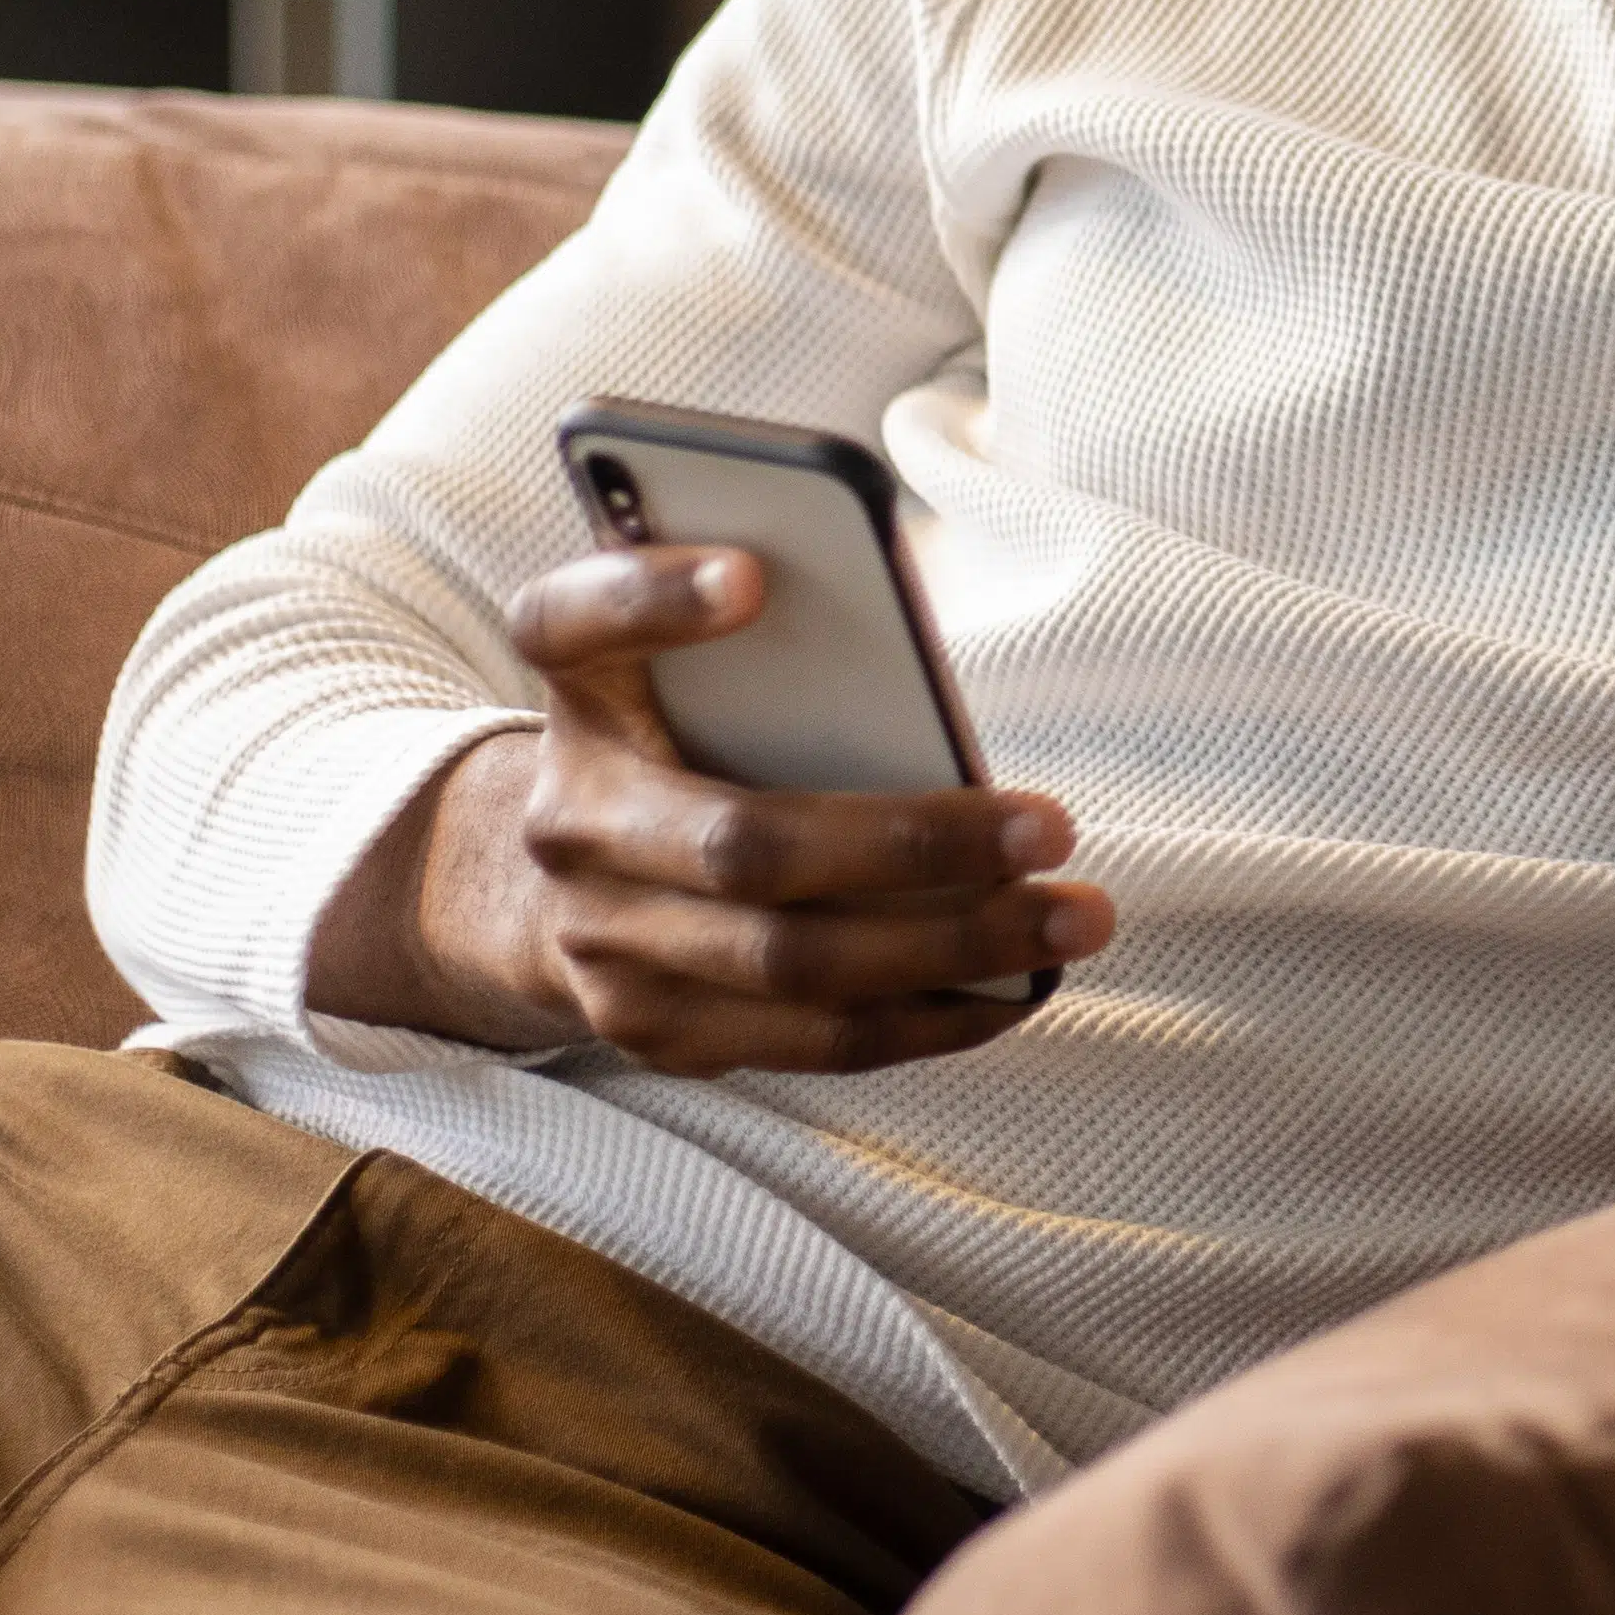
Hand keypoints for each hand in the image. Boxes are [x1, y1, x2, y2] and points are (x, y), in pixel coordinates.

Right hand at [304, 545, 1111, 1074]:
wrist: (542, 883)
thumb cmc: (669, 730)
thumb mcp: (676, 653)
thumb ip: (751, 619)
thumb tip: (903, 627)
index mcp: (576, 694)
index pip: (571, 625)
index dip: (651, 596)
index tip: (752, 572)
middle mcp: (569, 825)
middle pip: (748, 847)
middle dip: (916, 845)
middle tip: (1054, 826)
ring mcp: (603, 946)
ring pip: (793, 966)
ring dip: (954, 950)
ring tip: (1072, 919)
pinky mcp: (653, 1030)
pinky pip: (806, 1041)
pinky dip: (924, 1019)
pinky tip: (1015, 989)